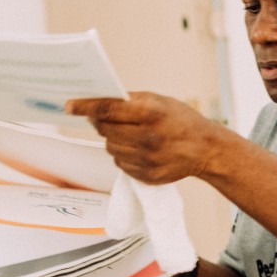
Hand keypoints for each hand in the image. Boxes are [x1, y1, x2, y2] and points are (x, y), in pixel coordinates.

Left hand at [66, 92, 222, 183]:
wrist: (206, 150)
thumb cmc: (181, 120)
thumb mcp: (160, 101)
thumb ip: (130, 100)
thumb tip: (99, 101)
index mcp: (151, 114)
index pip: (108, 109)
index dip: (85, 107)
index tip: (69, 106)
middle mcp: (148, 138)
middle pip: (106, 130)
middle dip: (100, 123)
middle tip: (104, 118)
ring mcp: (147, 159)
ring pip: (111, 148)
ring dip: (113, 140)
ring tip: (130, 134)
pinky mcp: (146, 176)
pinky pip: (120, 164)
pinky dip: (123, 155)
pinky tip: (138, 149)